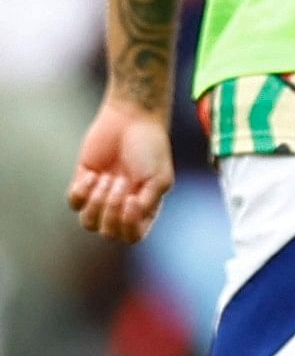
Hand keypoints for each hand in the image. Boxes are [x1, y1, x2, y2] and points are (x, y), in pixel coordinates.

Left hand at [67, 98, 173, 244]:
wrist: (131, 120)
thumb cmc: (150, 148)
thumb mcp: (159, 178)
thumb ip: (147, 203)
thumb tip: (128, 217)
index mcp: (144, 209)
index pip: (132, 236)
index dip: (129, 225)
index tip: (132, 200)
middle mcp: (122, 207)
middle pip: (108, 232)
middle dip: (111, 209)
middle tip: (120, 181)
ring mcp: (101, 197)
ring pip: (88, 223)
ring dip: (96, 201)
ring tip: (106, 177)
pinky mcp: (83, 184)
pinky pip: (74, 204)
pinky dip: (81, 192)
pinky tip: (92, 174)